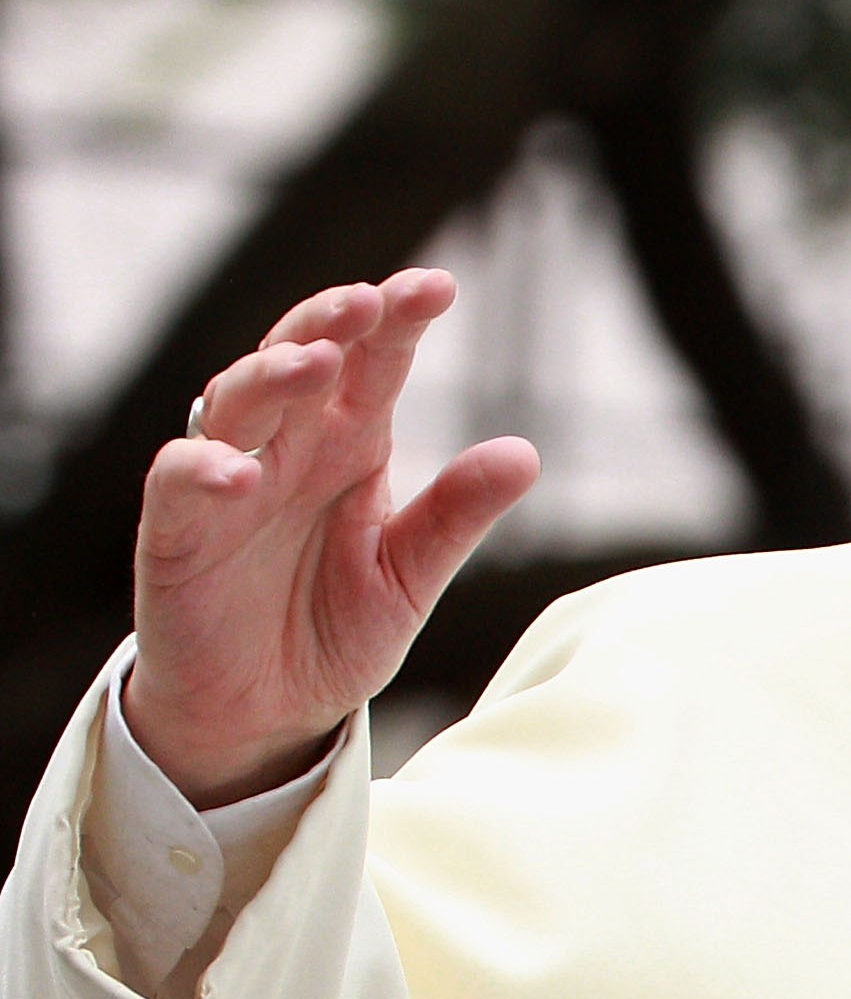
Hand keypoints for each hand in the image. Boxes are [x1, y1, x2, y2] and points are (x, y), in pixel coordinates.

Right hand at [124, 270, 539, 807]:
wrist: (266, 712)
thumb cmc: (332, 630)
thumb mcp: (410, 575)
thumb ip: (457, 515)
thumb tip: (525, 452)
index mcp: (349, 446)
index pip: (374, 364)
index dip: (398, 319)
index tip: (438, 286)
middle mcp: (287, 448)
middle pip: (300, 358)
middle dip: (331, 323)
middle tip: (370, 301)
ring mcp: (228, 482)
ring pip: (236, 402)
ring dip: (271, 376)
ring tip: (314, 363)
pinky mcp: (177, 532)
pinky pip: (178, 484)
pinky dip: (202, 470)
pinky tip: (236, 470)